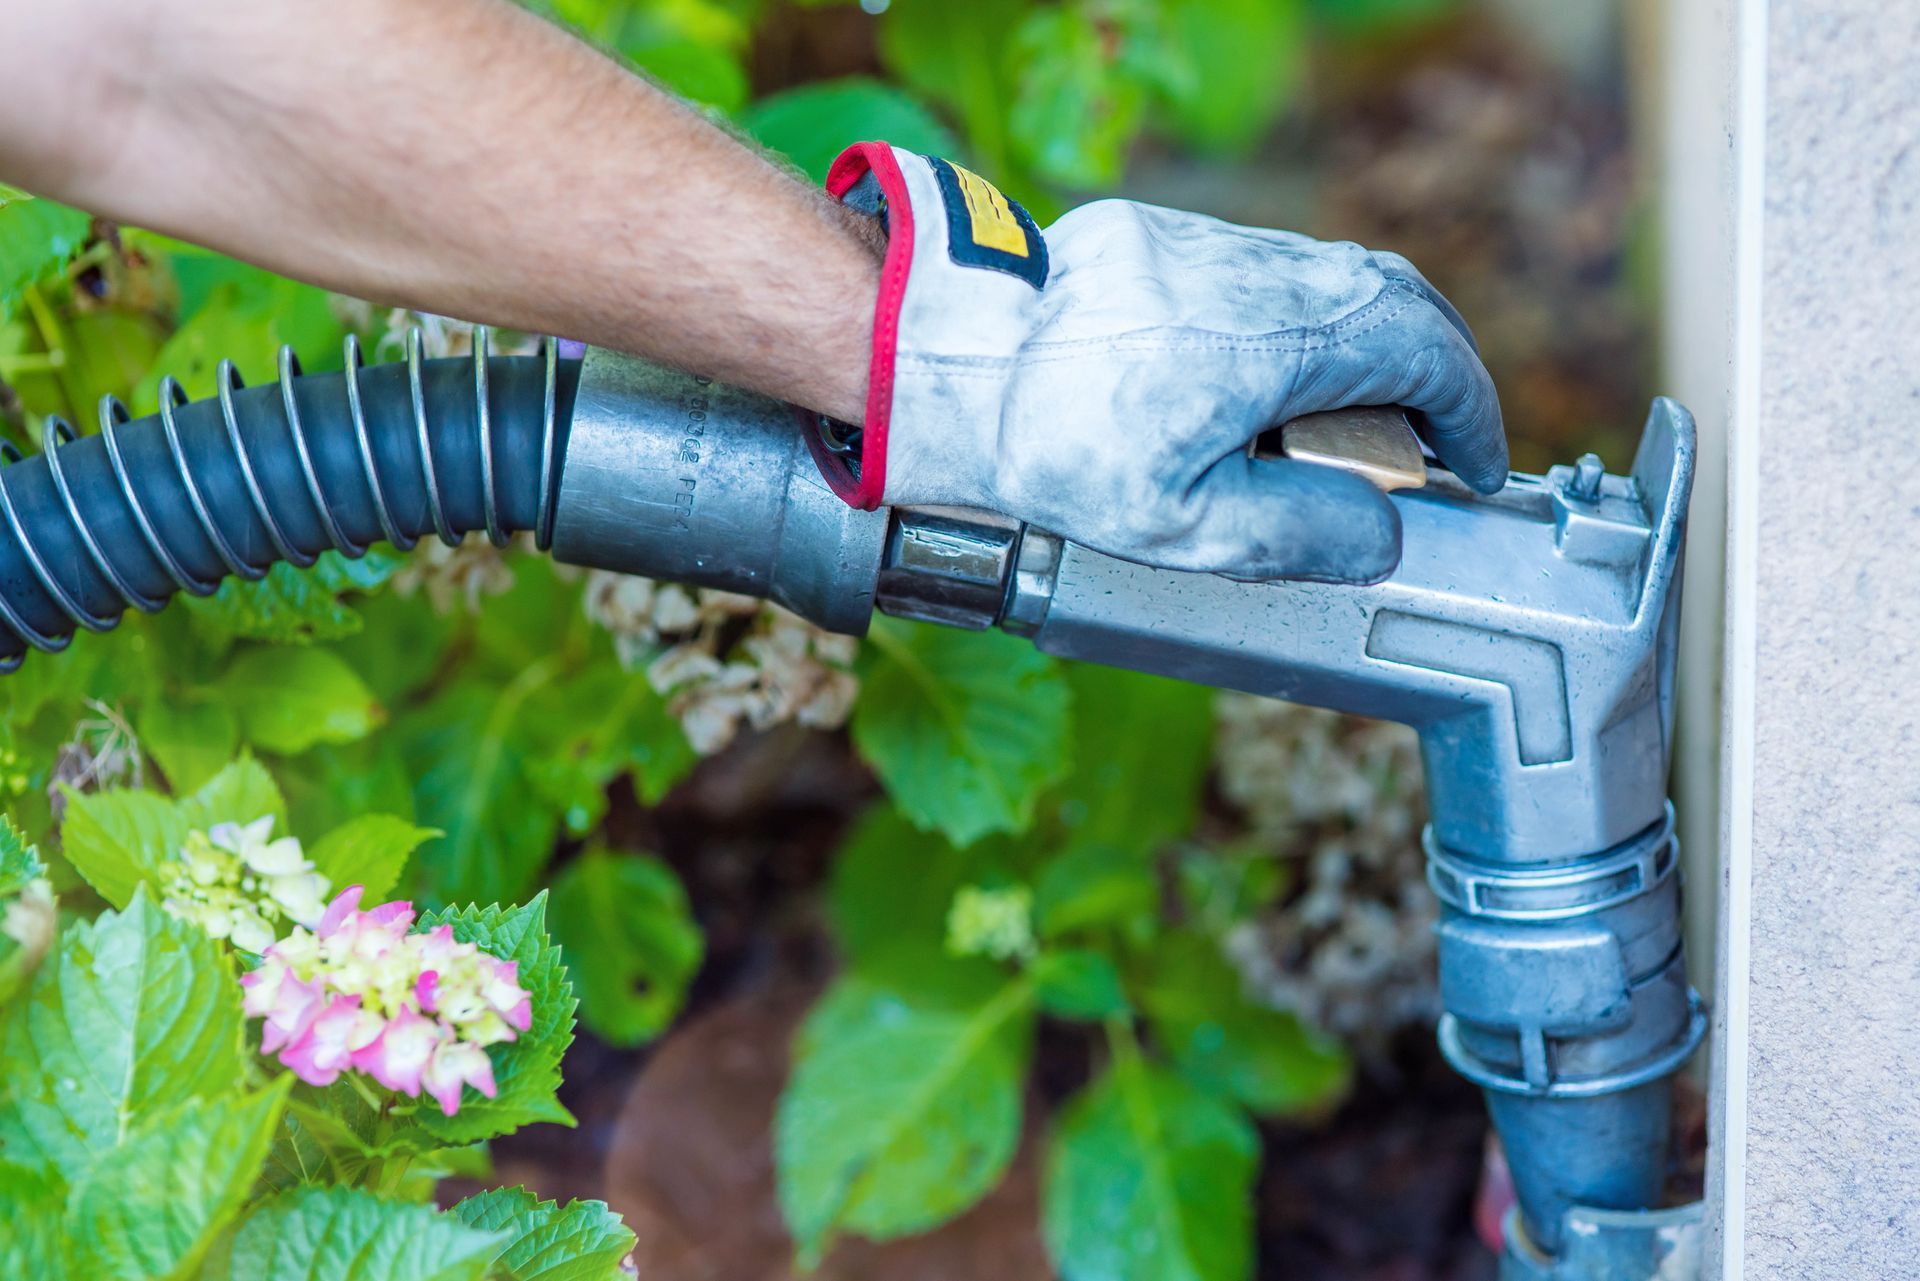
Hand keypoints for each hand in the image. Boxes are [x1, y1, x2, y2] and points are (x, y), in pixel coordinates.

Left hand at [811, 145, 1506, 583]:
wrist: (948, 370)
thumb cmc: (1056, 455)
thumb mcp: (1185, 528)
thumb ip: (1299, 532)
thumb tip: (1382, 534)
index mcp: (1277, 339)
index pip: (1422, 355)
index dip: (1467, 415)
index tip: (1474, 467)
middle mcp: (1254, 272)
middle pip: (1390, 298)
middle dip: (1431, 373)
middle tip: (1432, 447)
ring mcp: (1205, 244)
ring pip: (1327, 278)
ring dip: (1363, 345)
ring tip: (1352, 427)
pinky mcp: (1157, 236)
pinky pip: (1261, 272)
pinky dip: (1296, 322)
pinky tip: (1270, 384)